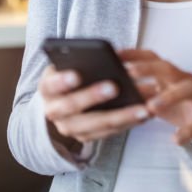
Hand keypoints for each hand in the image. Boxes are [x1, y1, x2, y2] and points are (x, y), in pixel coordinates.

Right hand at [37, 65, 151, 146]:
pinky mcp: (86, 137)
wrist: (60, 100)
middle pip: (72, 107)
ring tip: (142, 107)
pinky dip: (128, 123)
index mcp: (46, 89)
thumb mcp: (66, 64)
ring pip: (95, 125)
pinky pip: (109, 132)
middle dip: (93, 97)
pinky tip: (145, 113)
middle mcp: (53, 112)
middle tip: (115, 87)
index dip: (62, 81)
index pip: (51, 85)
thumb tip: (105, 54)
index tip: (77, 75)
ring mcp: (69, 127)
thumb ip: (78, 60)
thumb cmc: (68, 73)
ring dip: (121, 116)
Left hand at [120, 49, 191, 146]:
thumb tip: (113, 89)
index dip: (134, 54)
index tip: (116, 54)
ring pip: (187, 89)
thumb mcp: (160, 96)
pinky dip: (188, 131)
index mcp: (170, 74)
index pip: (152, 58)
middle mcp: (184, 80)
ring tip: (151, 107)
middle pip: (167, 68)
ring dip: (169, 96)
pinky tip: (176, 139)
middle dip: (148, 69)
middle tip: (130, 73)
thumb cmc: (181, 105)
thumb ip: (142, 91)